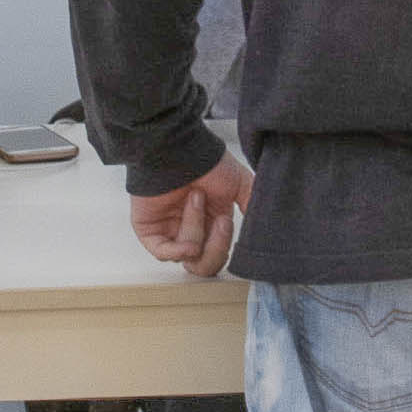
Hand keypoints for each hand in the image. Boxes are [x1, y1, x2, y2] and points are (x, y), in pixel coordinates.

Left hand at [130, 155, 253, 278]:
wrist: (178, 146)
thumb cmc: (204, 158)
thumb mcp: (241, 184)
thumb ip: (252, 208)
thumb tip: (262, 234)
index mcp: (212, 222)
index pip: (219, 255)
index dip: (225, 246)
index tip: (227, 221)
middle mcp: (191, 229)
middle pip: (205, 265)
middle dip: (216, 248)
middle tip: (220, 220)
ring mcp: (169, 230)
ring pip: (188, 257)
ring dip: (196, 228)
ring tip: (195, 197)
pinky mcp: (149, 230)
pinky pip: (163, 253)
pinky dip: (178, 251)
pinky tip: (186, 240)